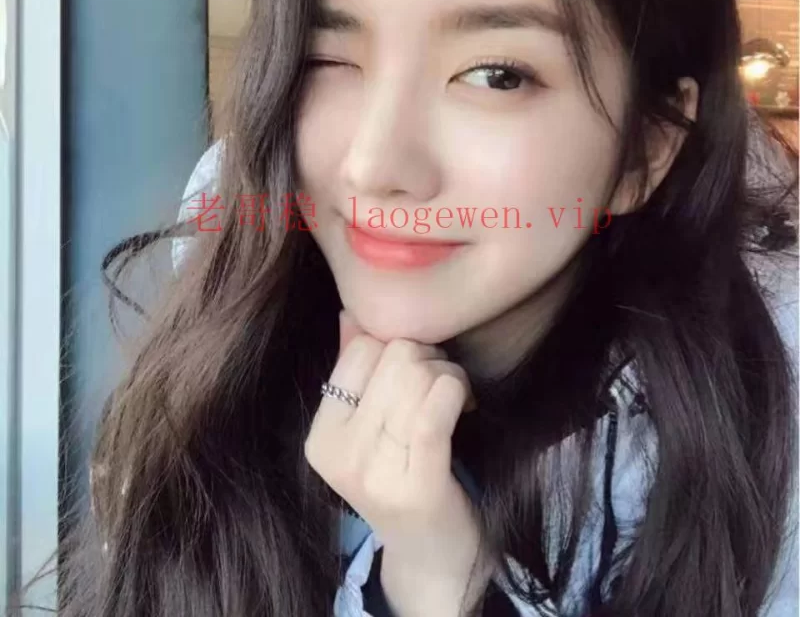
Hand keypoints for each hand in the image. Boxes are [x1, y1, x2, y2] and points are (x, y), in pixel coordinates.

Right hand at [304, 310, 493, 616]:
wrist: (433, 556)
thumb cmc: (406, 476)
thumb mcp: (372, 426)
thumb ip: (356, 371)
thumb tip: (350, 314)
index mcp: (322, 436)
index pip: (360, 349)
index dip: (396, 348)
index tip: (417, 375)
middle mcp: (339, 453)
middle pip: (394, 354)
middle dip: (430, 359)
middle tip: (442, 389)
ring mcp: (374, 471)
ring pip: (419, 373)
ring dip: (450, 377)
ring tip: (455, 402)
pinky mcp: (416, 483)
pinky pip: (437, 405)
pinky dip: (458, 392)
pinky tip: (467, 408)